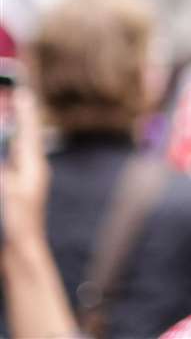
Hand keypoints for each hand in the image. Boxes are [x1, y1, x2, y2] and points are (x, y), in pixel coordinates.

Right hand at [0, 86, 48, 243]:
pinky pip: (9, 167)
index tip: (24, 93)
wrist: (21, 254)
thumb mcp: (8, 191)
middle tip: (19, 98)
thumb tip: (1, 151)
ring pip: (15, 152)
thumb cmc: (18, 223)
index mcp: (33, 168)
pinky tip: (6, 150)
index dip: (25, 113)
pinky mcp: (12, 194)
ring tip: (13, 117)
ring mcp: (21, 183)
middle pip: (21, 139)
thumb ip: (2, 171)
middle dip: (18, 120)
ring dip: (11, 138)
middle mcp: (29, 172)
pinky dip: (7, 154)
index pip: (27, 133)